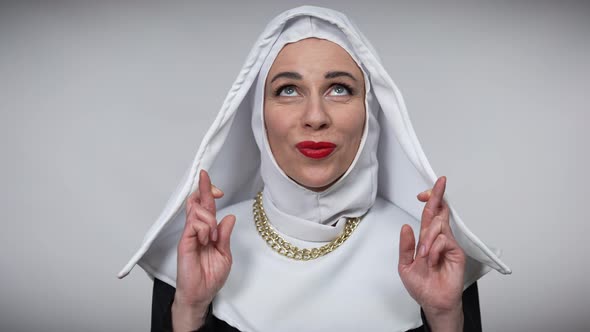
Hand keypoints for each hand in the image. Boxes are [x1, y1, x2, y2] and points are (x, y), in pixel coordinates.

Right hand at [173, 170, 235, 330]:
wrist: (200, 294)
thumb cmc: (210, 277)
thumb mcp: (225, 254)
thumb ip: (225, 235)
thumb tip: (229, 217)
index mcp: (208, 231)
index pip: (207, 207)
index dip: (210, 193)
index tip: (218, 189)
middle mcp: (197, 230)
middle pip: (198, 202)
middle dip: (204, 187)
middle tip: (206, 178)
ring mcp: (190, 235)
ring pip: (198, 211)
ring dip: (210, 220)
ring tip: (212, 237)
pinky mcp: (184, 242)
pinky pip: (194, 224)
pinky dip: (204, 229)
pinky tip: (206, 240)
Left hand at [398, 176, 465, 330]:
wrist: (434, 302)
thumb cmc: (422, 286)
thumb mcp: (405, 266)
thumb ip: (405, 246)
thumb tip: (406, 227)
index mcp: (425, 239)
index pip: (429, 214)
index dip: (429, 200)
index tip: (425, 190)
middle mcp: (437, 239)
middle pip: (438, 212)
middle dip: (435, 197)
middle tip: (432, 188)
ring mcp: (447, 245)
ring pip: (438, 226)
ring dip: (428, 238)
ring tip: (424, 255)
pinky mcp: (456, 253)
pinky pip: (444, 241)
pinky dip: (434, 248)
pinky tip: (432, 259)